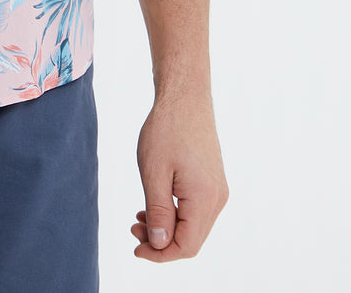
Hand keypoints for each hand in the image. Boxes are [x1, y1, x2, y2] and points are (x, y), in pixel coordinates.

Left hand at [131, 89, 227, 260]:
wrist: (185, 96)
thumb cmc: (166, 129)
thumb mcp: (154, 172)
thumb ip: (158, 211)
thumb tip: (160, 245)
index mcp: (205, 199)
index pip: (186, 246)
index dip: (160, 254)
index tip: (136, 248)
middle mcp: (217, 198)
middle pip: (191, 239)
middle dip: (161, 242)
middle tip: (132, 229)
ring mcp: (217, 189)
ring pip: (193, 226)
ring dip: (167, 228)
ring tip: (139, 218)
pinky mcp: (212, 181)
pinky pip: (195, 210)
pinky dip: (175, 214)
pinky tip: (153, 206)